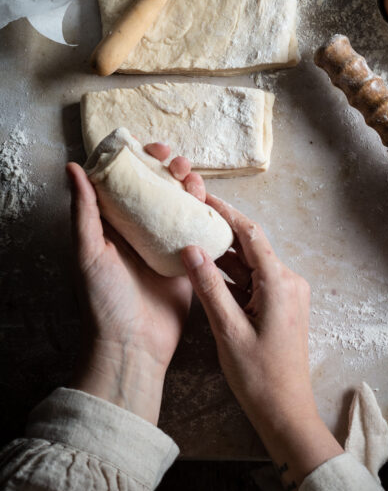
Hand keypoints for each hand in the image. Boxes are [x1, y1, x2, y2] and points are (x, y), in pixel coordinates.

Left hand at [68, 144, 201, 423]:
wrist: (134, 343)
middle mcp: (142, 231)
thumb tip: (73, 168)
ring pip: (183, 205)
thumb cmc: (104, 300)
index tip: (150, 147)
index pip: (127, 183)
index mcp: (114, 226)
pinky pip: (202, 231)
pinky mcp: (191, 260)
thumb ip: (85, 211)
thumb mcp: (89, 252)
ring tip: (194, 179)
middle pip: (160, 189)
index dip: (139, 161)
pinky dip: (208, 214)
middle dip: (170, 169)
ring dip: (191, 187)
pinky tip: (211, 203)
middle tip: (178, 161)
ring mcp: (168, 244)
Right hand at [180, 196, 341, 490]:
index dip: (226, 212)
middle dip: (221, 230)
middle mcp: (289, 282)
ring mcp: (287, 294)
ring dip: (224, 254)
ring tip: (190, 236)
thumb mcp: (227, 330)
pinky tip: (206, 269)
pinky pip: (254, 281)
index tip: (202, 196)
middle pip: (252, 246)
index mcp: (280, 282)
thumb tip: (191, 248)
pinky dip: (232, 275)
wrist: (286, 409)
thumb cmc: (259, 375)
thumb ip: (210, 287)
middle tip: (189, 213)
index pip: (252, 234)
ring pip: (251, 264)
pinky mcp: (280, 307)